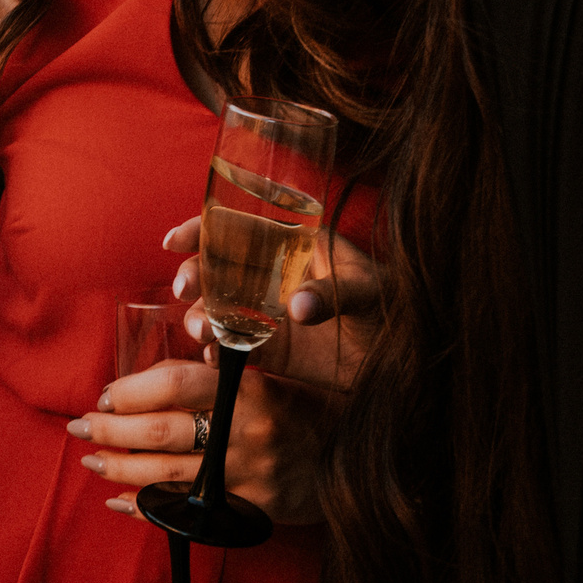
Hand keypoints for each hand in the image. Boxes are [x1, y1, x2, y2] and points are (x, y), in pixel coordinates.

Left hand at [67, 354, 336, 525]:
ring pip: (166, 473)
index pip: (173, 383)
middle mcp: (243, 430)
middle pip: (160, 430)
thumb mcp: (264, 379)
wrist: (352, 458)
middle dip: (109, 429)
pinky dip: (148, 509)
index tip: (105, 394)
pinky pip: (187, 510)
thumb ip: (212, 375)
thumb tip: (148, 379)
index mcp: (244, 388)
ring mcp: (246, 474)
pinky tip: (121, 503)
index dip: (131, 390)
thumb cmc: (300, 409)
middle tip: (79, 426)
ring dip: (120, 468)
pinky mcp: (249, 509)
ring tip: (92, 462)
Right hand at [167, 215, 381, 391]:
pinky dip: (216, 351)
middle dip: (194, 277)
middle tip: (185, 292)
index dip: (201, 229)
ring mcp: (269, 313)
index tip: (173, 241)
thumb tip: (298, 307)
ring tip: (202, 332)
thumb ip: (335, 293)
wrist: (409, 357)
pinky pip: (232, 346)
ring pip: (218, 308)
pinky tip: (214, 357)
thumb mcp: (368, 290)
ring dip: (200, 316)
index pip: (238, 226)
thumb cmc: (394, 305)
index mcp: (292, 244)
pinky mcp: (272, 350)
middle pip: (217, 267)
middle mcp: (272, 276)